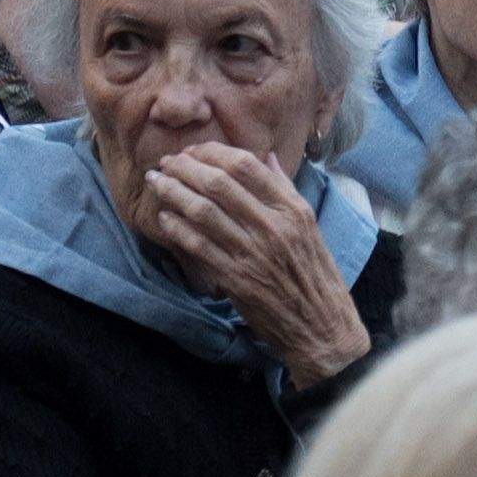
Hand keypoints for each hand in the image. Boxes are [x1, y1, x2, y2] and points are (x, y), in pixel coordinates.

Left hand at [143, 145, 369, 383]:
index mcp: (292, 209)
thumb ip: (285, 190)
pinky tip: (164, 218)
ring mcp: (253, 253)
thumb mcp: (308, 225)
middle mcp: (274, 226)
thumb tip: (265, 157)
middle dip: (185, 167)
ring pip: (203, 211)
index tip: (193, 151)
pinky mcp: (236, 279)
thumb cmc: (313, 274)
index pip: (247, 165)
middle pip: (220, 183)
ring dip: (173, 192)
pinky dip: (177, 228)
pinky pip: (198, 246)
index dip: (213, 152)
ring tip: (156, 183)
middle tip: (165, 163)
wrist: (320, 325)